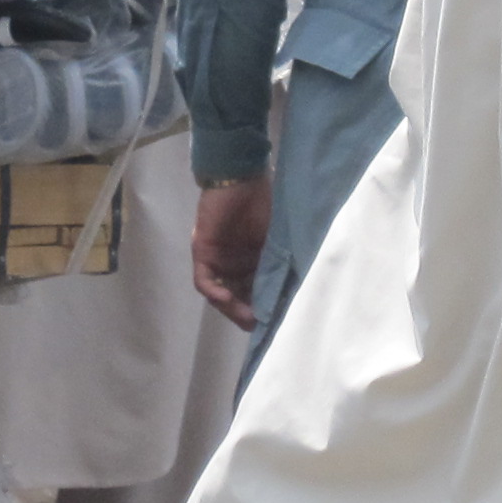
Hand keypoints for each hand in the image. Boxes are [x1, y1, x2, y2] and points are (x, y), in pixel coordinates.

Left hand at [191, 174, 273, 329]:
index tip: (278, 322)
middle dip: (249, 315)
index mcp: (254, 261)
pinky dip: (215, 293)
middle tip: (262, 327)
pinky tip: (228, 299)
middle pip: (238, 299)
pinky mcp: (202, 252)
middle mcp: (234, 264)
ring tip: (247, 318)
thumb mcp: (280, 239)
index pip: (257, 293)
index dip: (266, 308)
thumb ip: (283, 262)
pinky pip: (204, 281)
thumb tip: (299, 291)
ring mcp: (217, 260)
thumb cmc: (265, 202)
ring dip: (232, 309)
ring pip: (220, 295)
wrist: (241, 176)